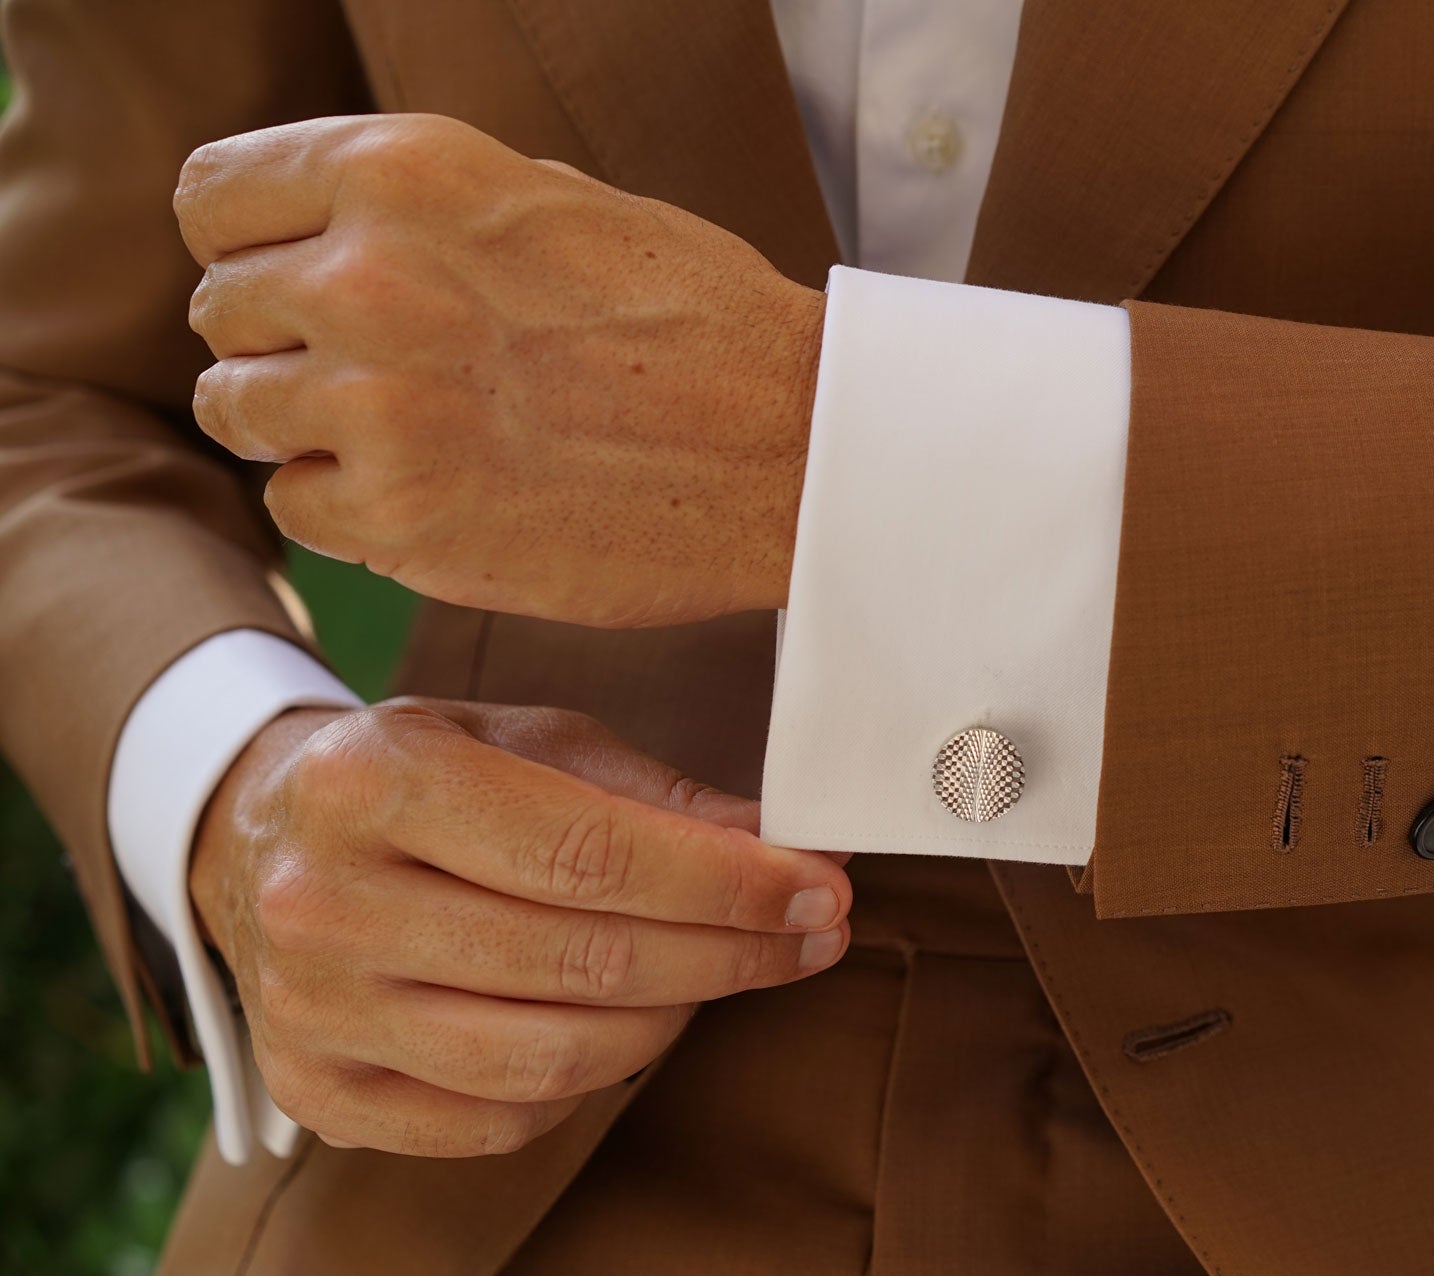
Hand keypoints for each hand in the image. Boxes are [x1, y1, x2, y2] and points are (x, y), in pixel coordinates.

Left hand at [176, 113, 822, 628]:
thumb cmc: (697, 321)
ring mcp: (378, 406)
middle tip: (377, 374)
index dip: (249, 243)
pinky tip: (438, 492)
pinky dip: (349, 508)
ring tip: (405, 435)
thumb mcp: (551, 200)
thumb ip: (416, 209)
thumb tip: (316, 236)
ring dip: (303, 427)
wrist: (796, 447)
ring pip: (238, 412)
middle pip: (220, 311)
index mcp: (404, 172)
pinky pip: (296, 507)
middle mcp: (369, 278)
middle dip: (282, 341)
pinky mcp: (402, 521)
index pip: (212, 197)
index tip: (291, 281)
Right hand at [190, 699, 851, 1156]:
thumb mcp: (524, 738)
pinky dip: (591, 1079)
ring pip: (550, 1058)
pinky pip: (500, 1119)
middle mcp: (325, 899)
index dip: (726, 884)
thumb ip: (652, 795)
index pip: (590, 853)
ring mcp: (312, 1008)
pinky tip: (628, 1021)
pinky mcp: (319, 1090)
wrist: (260, 836)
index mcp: (375, 779)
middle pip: (582, 961)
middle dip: (729, 953)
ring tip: (723, 973)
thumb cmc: (420, 775)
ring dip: (673, 1020)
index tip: (820, 889)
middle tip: (813, 935)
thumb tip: (785, 846)